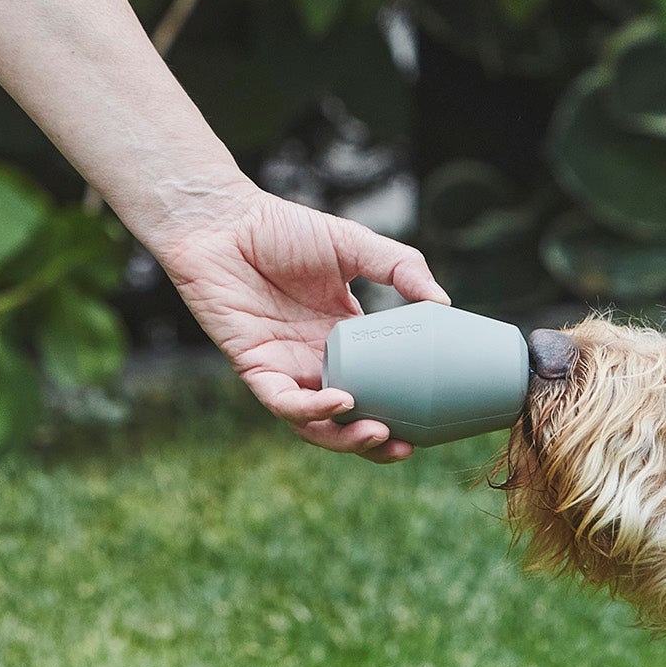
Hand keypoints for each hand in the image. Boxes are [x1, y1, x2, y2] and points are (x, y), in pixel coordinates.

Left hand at [154, 189, 451, 461]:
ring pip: (316, 423)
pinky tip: (340, 402)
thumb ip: (402, 269)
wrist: (221, 220)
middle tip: (406, 446)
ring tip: (379, 434)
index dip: (401, 407)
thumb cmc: (281, 228)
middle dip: (376, 442)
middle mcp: (316, 360)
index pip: (378, 384)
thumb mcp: (355, 244)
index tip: (432, 418)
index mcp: (344, 338)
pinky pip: (283, 402)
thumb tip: (444, 303)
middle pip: (349, 417)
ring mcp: (286, 367)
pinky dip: (311, 410)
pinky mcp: (254, 366)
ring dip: (346, 438)